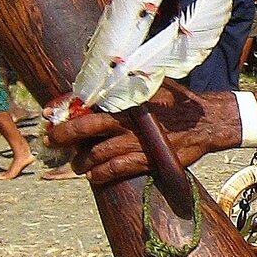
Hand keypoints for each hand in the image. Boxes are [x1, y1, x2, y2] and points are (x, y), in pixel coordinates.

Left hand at [45, 81, 241, 186]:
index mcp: (127, 99)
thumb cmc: (178, 102)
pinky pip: (115, 170)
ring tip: (77, 165)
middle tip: (51, 141)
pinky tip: (94, 176)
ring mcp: (137, 142)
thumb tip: (103, 80)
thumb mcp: (153, 84)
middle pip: (85, 128)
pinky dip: (100, 175)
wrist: (207, 122)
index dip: (64, 108)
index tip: (49, 114)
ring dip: (80, 162)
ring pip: (96, 154)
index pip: (88, 102)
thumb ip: (128, 85)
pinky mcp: (147, 160)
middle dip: (63, 136)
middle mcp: (128, 120)